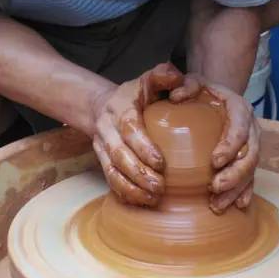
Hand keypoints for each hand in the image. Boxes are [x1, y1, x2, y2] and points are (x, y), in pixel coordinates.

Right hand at [90, 62, 184, 206]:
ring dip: (131, 188)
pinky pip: (109, 181)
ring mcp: (101, 147)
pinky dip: (124, 194)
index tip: (161, 163)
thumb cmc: (135, 95)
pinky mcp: (101, 161)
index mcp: (120, 108)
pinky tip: (142, 202)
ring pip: (111, 171)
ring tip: (152, 198)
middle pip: (118, 155)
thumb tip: (177, 78)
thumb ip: (163, 75)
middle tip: (159, 187)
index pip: (130, 130)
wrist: (102, 106)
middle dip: (138, 174)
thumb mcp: (148, 79)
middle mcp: (107, 129)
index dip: (143, 147)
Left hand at [171, 76, 260, 213]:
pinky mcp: (246, 158)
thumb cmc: (201, 91)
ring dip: (236, 188)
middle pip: (250, 154)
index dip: (230, 146)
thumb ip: (185, 85)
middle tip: (215, 188)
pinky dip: (244, 192)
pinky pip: (250, 178)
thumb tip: (175, 97)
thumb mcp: (193, 81)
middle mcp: (250, 128)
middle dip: (235, 174)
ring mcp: (250, 145)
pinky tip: (236, 206)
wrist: (214, 97)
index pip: (240, 128)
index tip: (214, 162)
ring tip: (218, 204)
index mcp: (239, 108)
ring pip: (251, 170)